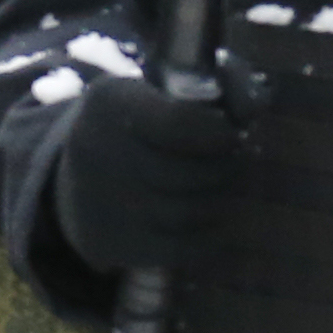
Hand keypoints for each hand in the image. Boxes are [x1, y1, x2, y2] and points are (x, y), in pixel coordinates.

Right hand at [50, 69, 244, 274]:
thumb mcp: (164, 88)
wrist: (77, 180)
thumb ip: (220, 83)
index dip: (221, 133)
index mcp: (112, 103)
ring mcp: (102, 204)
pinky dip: (209, 237)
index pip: (181, 123)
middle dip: (228, 169)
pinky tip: (212, 221)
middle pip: (190, 172)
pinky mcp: (111, 244)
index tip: (233, 134)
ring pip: (191, 212)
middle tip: (238, 163)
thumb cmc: (141, 125)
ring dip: (222, 201)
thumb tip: (255, 106)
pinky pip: (183, 249)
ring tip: (225, 188)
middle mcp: (99, 152)